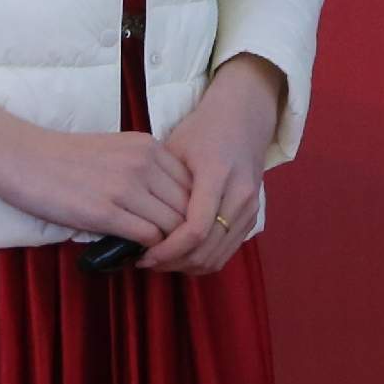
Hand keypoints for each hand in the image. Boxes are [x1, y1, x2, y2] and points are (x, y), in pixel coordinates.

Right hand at [0, 107, 193, 244]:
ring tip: (152, 256)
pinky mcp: (105, 211)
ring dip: (165, 246)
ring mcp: (127, 186)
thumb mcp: (116, 152)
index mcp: (150, 146)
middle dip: (183, 233)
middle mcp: (145, 163)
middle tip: (169, 250)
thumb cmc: (64, 158)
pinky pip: (147, 238)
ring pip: (172, 225)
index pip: (193, 185)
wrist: (21, 156)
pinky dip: (145, 252)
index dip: (189, 212)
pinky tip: (135, 256)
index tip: (175, 229)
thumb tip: (168, 207)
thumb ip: (145, 172)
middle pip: (188, 207)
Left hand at [140, 55, 283, 272]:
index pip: (195, 229)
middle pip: (207, 249)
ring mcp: (250, 207)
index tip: (144, 255)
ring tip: (162, 260)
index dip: (167, 250)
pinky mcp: (253, 216)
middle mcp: (239, 193)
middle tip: (148, 262)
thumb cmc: (203, 130)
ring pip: (218, 256)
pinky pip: (228, 251)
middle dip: (174, 263)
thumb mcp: (175, 149)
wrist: (244, 119)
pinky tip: (182, 253)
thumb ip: (159, 185)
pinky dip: (204, 259)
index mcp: (217, 173)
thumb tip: (130, 221)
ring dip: (188, 265)